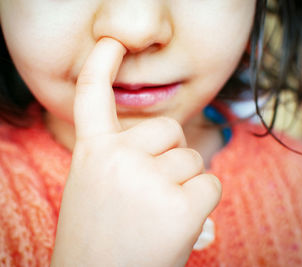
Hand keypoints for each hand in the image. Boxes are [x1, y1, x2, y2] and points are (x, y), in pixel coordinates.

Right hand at [51, 37, 221, 266]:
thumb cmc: (97, 239)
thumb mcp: (92, 188)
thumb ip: (119, 159)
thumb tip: (175, 149)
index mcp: (91, 153)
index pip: (92, 95)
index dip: (100, 64)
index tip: (111, 43)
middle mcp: (117, 158)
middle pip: (169, 129)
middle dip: (169, 156)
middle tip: (150, 193)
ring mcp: (148, 180)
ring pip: (191, 159)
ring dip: (183, 186)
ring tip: (157, 217)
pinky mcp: (180, 207)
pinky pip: (210, 185)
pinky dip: (202, 206)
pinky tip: (178, 227)